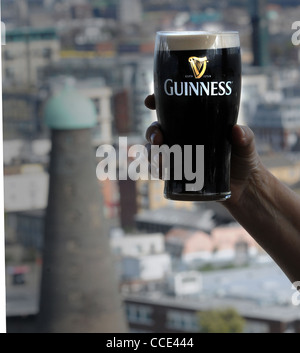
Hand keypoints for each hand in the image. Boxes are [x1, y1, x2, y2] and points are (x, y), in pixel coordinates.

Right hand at [144, 94, 262, 205]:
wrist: (243, 186)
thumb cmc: (244, 159)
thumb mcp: (246, 144)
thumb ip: (245, 137)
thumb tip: (237, 130)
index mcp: (195, 123)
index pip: (171, 108)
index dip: (157, 102)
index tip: (149, 101)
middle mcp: (182, 137)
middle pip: (158, 129)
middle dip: (152, 131)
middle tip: (158, 137)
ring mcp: (178, 156)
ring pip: (155, 150)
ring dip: (151, 153)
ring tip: (161, 160)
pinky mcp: (178, 174)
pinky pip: (160, 171)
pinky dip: (156, 171)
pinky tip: (161, 173)